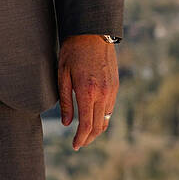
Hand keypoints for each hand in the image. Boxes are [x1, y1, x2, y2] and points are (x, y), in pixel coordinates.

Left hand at [59, 34, 118, 149]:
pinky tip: (93, 117)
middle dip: (89, 138)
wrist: (93, 33)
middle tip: (79, 144)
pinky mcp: (116, 86)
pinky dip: (102, 117)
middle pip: (99, 126)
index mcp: (87, 92)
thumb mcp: (62, 74)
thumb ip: (64, 100)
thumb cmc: (72, 51)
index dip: (81, 138)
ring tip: (85, 134)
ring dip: (97, 129)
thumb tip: (66, 123)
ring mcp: (112, 90)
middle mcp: (103, 94)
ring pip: (106, 119)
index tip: (75, 146)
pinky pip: (110, 108)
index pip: (86, 124)